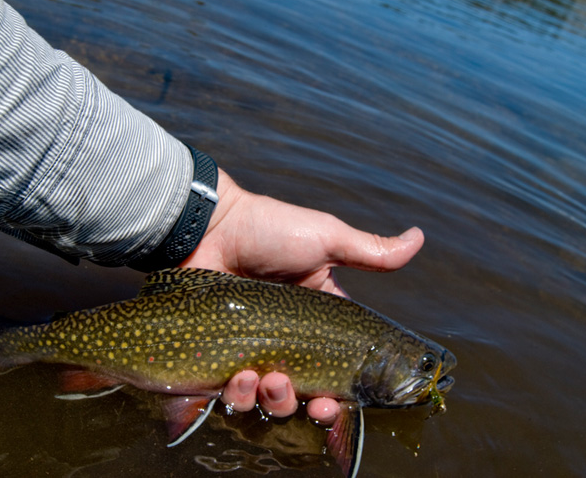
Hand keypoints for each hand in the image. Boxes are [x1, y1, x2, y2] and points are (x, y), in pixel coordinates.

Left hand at [182, 169, 423, 423]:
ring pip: (266, 398)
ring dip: (273, 401)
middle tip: (311, 402)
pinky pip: (229, 391)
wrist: (209, 225)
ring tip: (267, 381)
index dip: (341, 390)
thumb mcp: (325, 238)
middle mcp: (284, 338)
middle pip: (302, 391)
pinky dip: (236, 394)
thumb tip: (421, 238)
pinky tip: (239, 378)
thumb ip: (370, 251)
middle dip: (309, 405)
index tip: (340, 401)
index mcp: (316, 317)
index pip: (337, 365)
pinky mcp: (216, 354)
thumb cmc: (269, 229)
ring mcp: (249, 347)